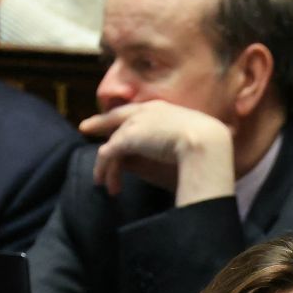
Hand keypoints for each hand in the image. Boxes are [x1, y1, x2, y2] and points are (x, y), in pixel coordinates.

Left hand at [78, 100, 235, 206]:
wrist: (206, 142)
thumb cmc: (206, 146)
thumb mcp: (186, 143)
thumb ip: (170, 144)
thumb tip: (158, 154)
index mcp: (163, 109)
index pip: (138, 111)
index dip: (126, 118)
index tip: (118, 124)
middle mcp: (146, 111)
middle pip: (116, 116)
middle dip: (100, 122)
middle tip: (86, 127)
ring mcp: (135, 123)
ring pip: (112, 143)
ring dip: (107, 166)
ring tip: (103, 183)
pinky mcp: (128, 138)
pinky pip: (109, 155)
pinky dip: (105, 170)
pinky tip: (105, 183)